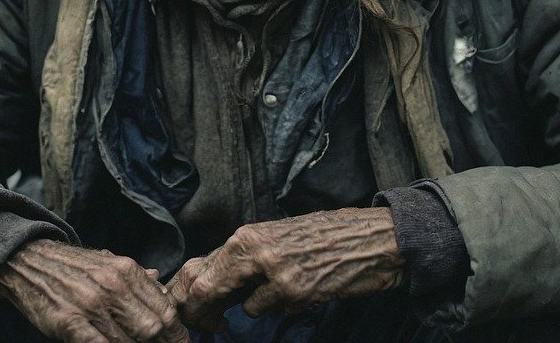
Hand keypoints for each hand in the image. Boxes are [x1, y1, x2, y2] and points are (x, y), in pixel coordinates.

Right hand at [0, 239, 189, 342]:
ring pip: (128, 342)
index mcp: (126, 270)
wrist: (29, 261)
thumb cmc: (72, 267)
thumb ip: (134, 275)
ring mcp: (91, 305)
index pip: (165, 308)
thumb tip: (158, 277)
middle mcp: (113, 286)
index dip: (177, 333)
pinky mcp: (70, 323)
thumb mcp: (107, 262)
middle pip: (153, 328)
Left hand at [166, 208, 402, 331]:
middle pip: (206, 290)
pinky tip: (300, 293)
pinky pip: (272, 312)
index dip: (190, 296)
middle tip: (208, 324)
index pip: (200, 269)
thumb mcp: (276, 237)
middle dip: (203, 312)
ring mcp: (275, 274)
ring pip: (243, 307)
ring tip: (279, 291)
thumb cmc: (322, 235)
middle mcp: (255, 251)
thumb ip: (243, 257)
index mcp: (247, 235)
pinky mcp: (296, 293)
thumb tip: (209, 278)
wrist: (369, 239)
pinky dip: (281, 308)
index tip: (192, 310)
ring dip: (254, 307)